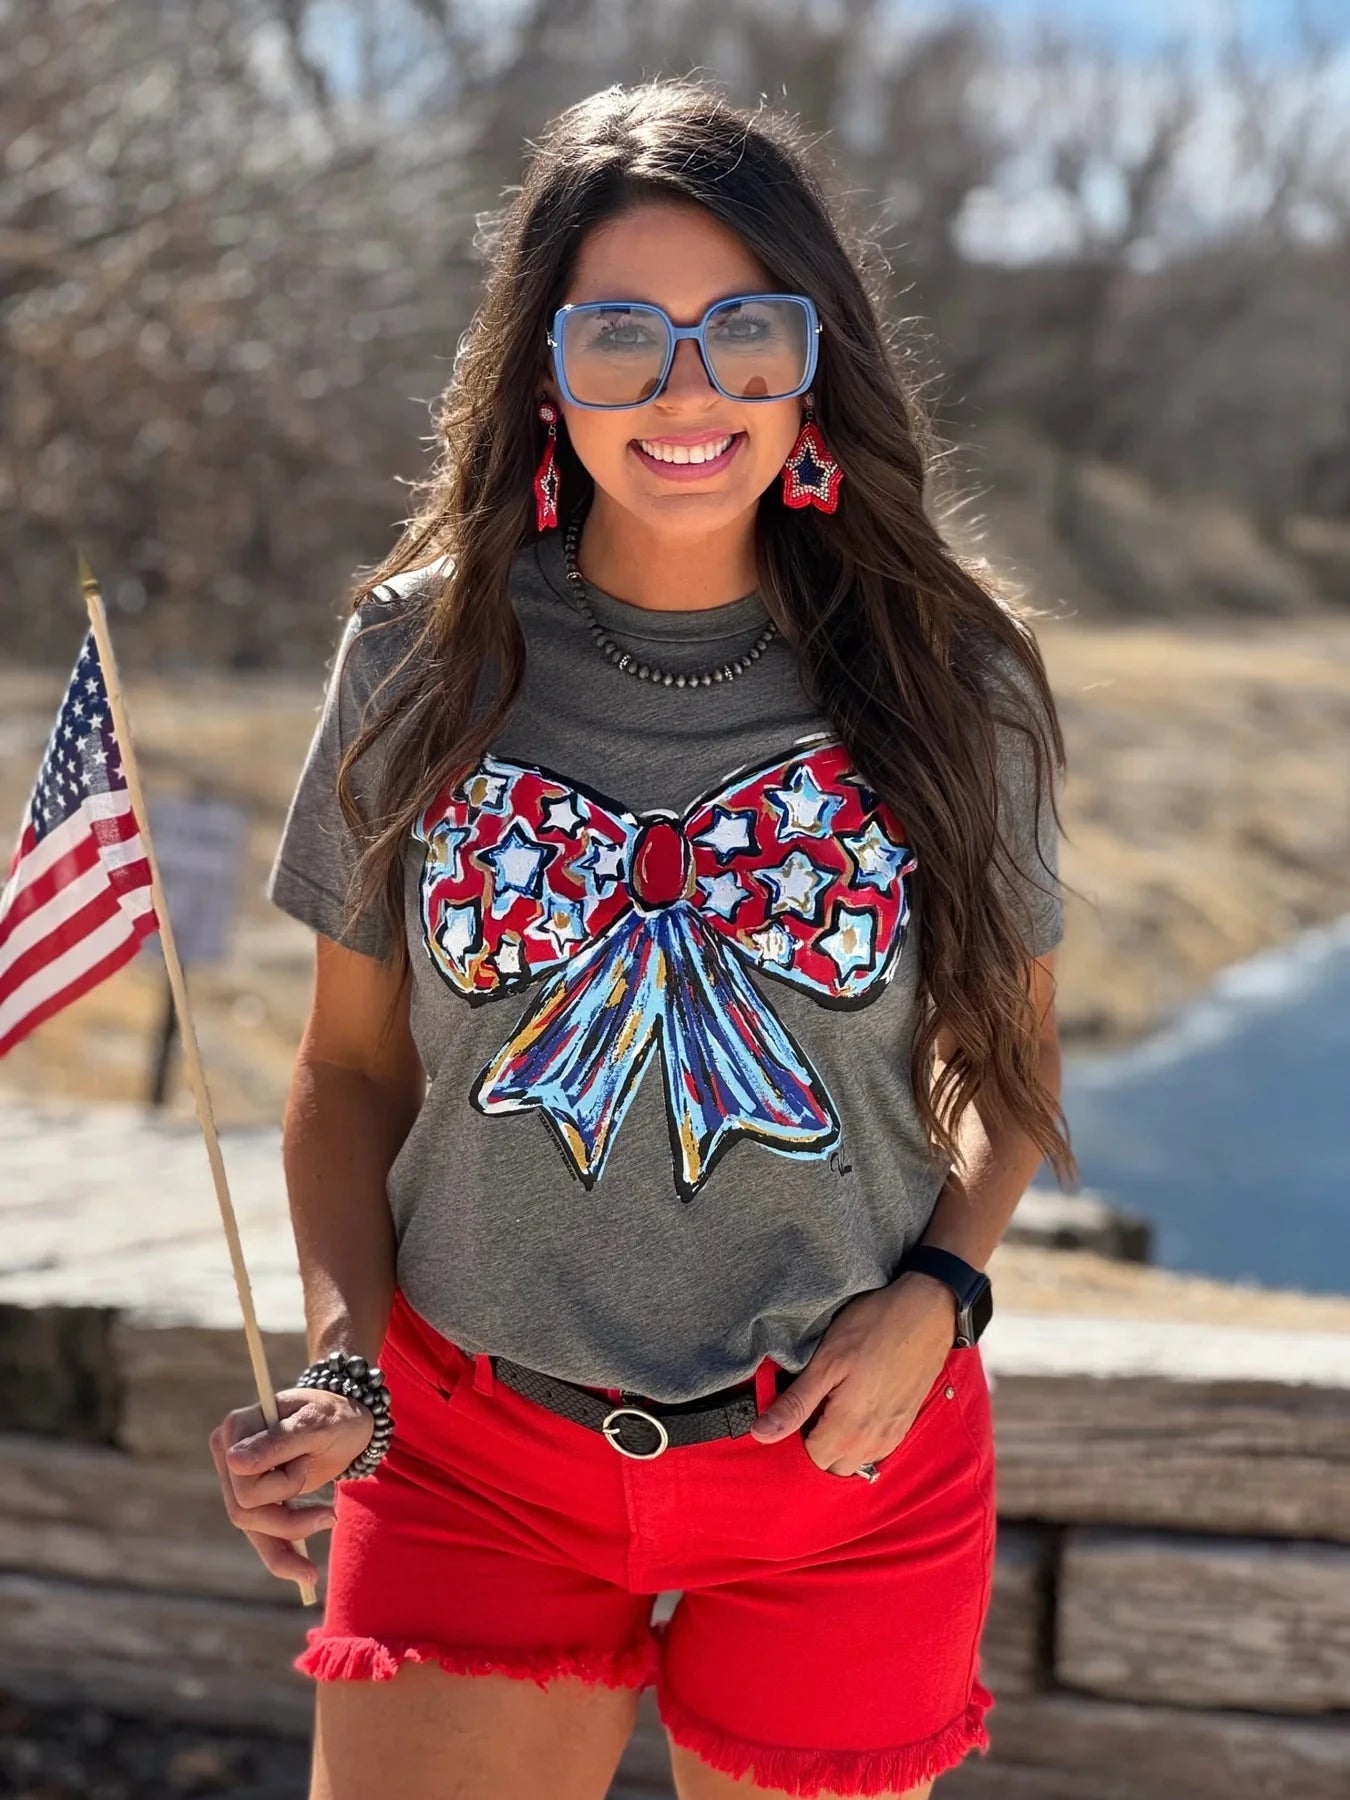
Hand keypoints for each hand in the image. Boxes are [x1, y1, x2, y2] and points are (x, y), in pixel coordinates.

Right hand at [208, 1387, 373, 1586]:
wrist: (351, 1422)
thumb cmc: (335, 1414)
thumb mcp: (316, 1423)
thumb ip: (278, 1441)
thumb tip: (234, 1462)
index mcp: (237, 1428)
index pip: (243, 1482)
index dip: (282, 1483)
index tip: (309, 1459)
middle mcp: (228, 1453)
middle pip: (243, 1509)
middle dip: (288, 1515)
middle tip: (328, 1503)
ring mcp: (238, 1479)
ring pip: (251, 1527)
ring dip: (291, 1534)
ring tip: (329, 1522)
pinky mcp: (255, 1500)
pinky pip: (260, 1536)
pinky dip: (282, 1558)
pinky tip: (306, 1574)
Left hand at [749, 1272, 956, 1476]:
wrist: (926, 1311)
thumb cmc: (874, 1328)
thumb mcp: (826, 1362)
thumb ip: (795, 1404)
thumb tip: (760, 1435)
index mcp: (848, 1431)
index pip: (809, 1462)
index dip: (794, 1441)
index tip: (790, 1413)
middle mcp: (873, 1444)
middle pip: (832, 1466)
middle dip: (815, 1446)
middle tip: (809, 1406)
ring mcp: (893, 1436)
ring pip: (854, 1461)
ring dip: (838, 1444)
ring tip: (831, 1404)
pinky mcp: (905, 1424)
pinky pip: (875, 1449)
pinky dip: (859, 1438)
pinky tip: (854, 1405)